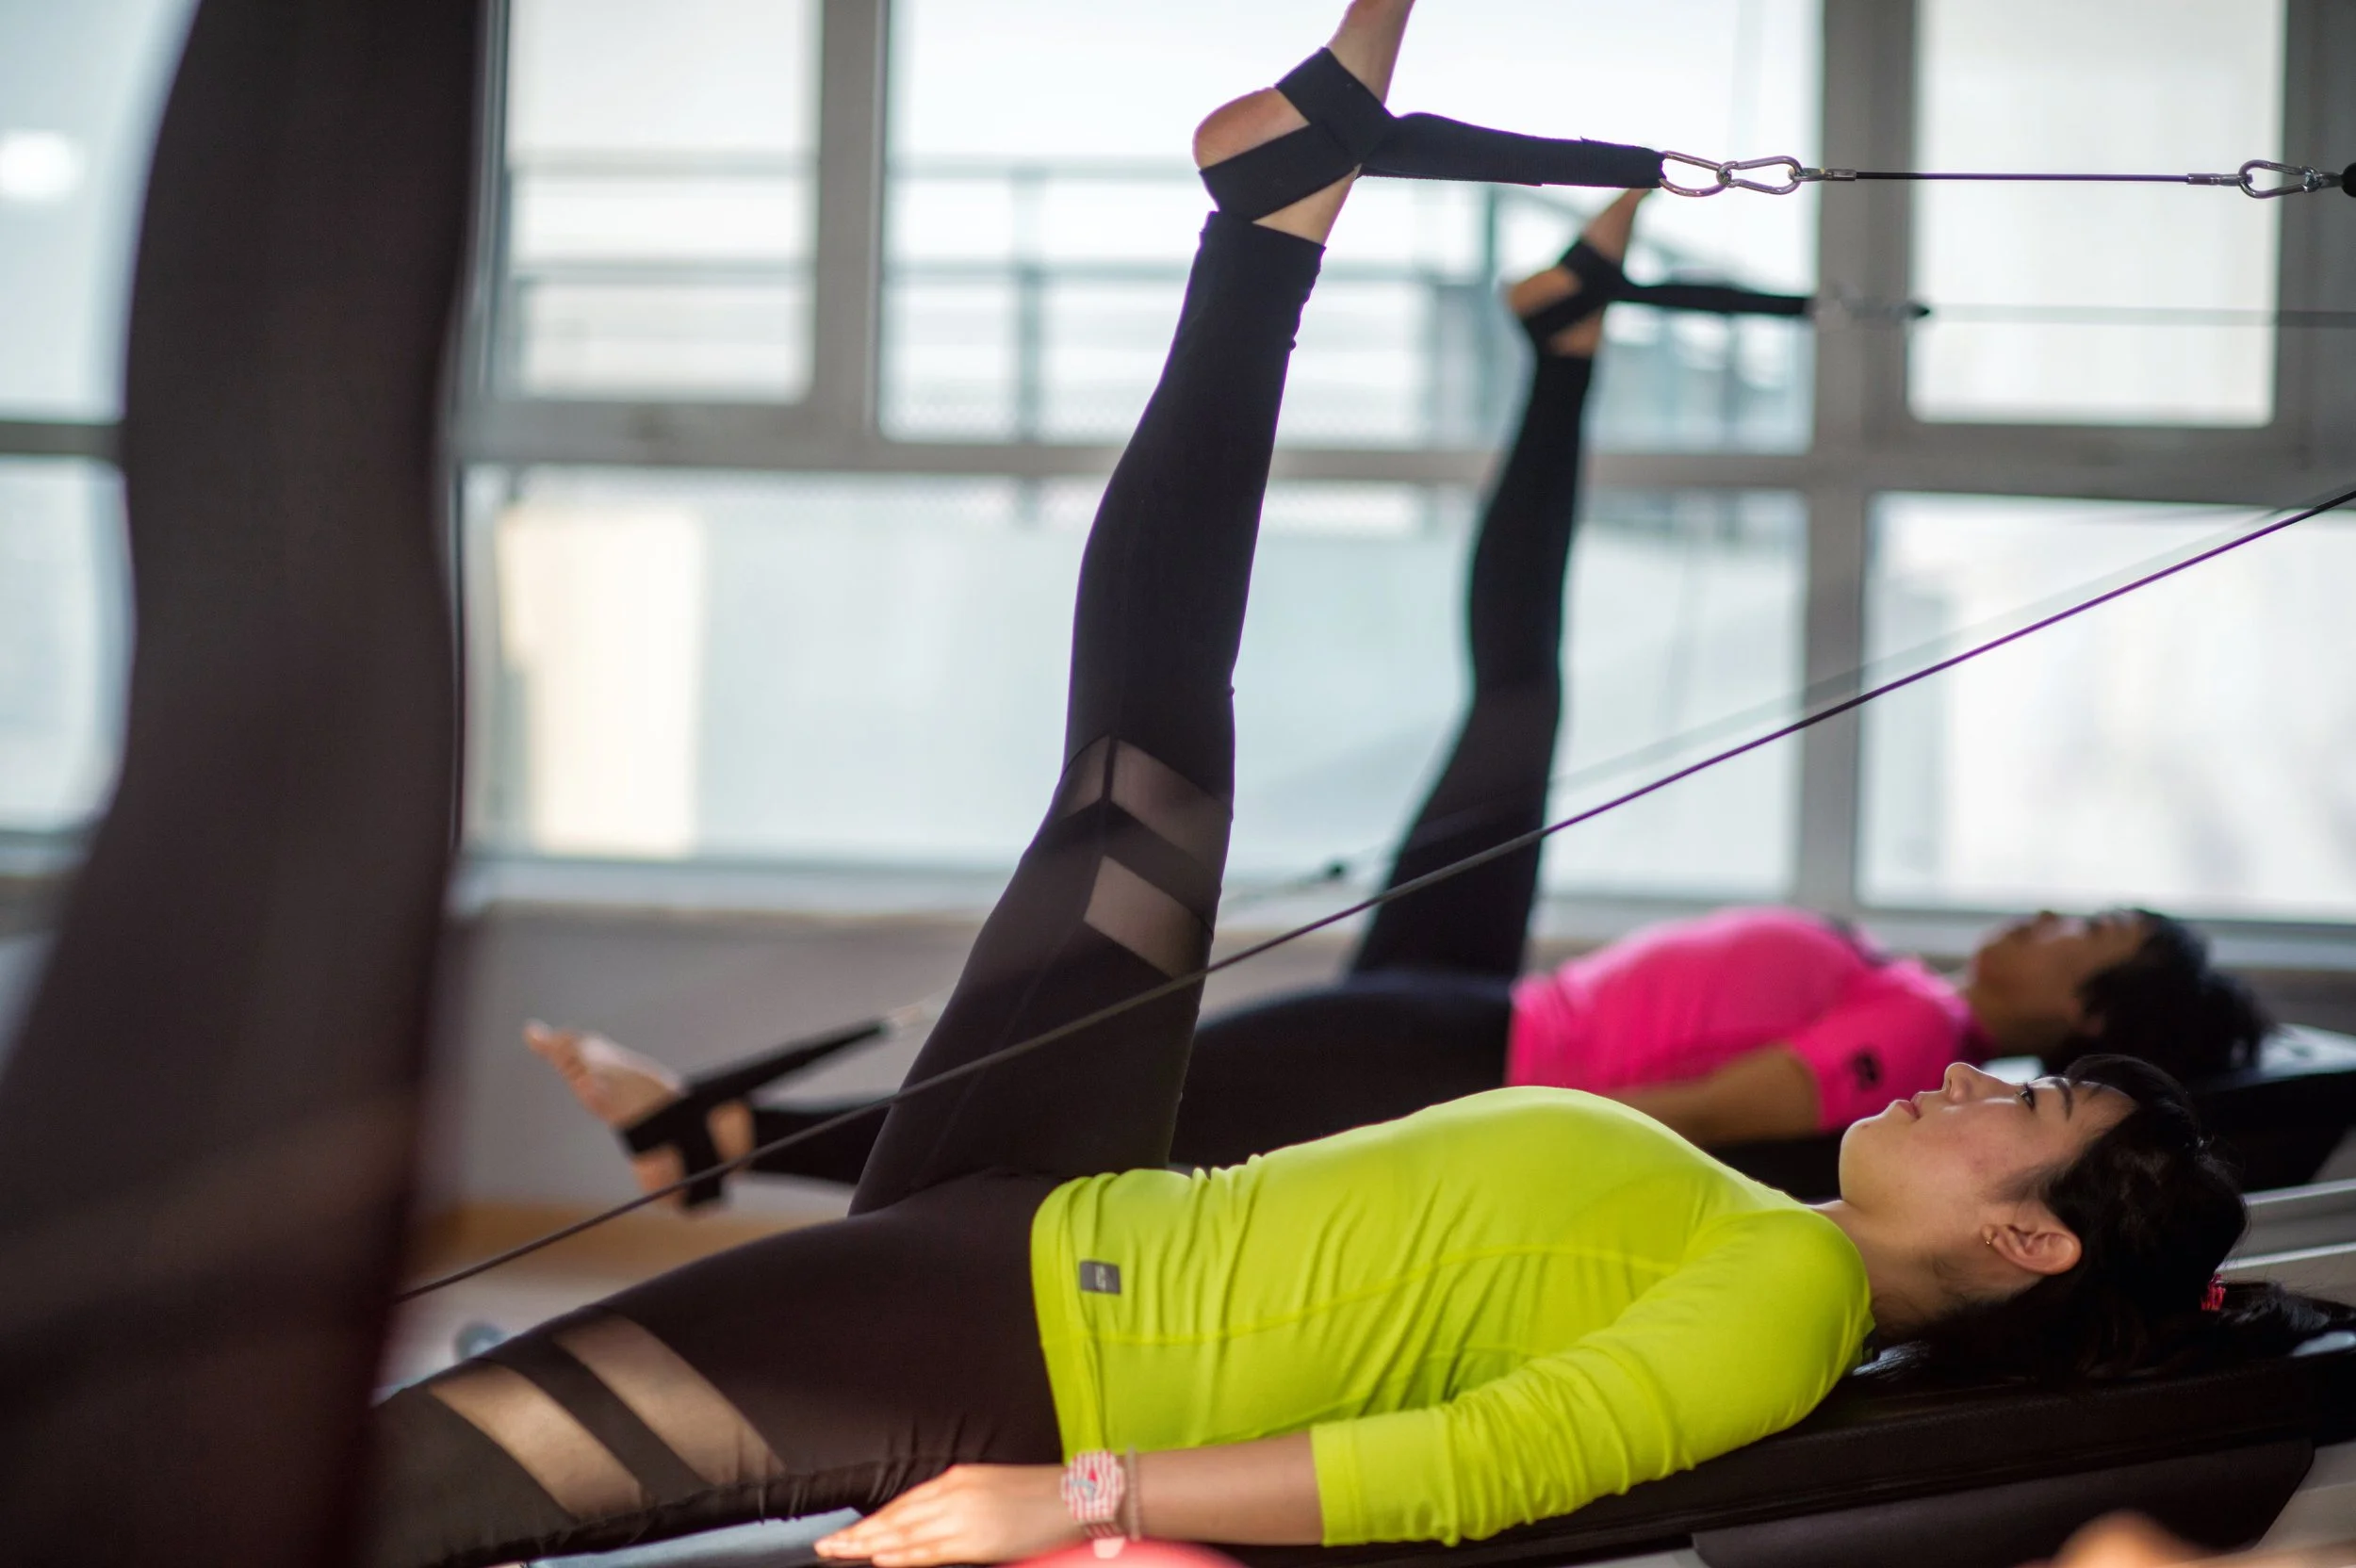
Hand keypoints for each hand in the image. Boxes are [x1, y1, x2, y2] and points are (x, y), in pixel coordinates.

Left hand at [815, 1464, 1082, 1565]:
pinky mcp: (976, 1538)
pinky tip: (879, 1559)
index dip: (872, 1519)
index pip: (903, 1503)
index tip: (848, 1531)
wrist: (1074, 1495)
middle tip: (827, 1545)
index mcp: (956, 1477)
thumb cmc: (1038, 1494)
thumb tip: (930, 1523)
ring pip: (905, 1534)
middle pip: (896, 1518)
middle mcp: (953, 1493)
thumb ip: (957, 1501)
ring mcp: (963, 1515)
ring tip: (841, 1553)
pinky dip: (902, 1555)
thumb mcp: (990, 1487)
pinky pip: (930, 1550)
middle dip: (859, 1533)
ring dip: (869, 1546)